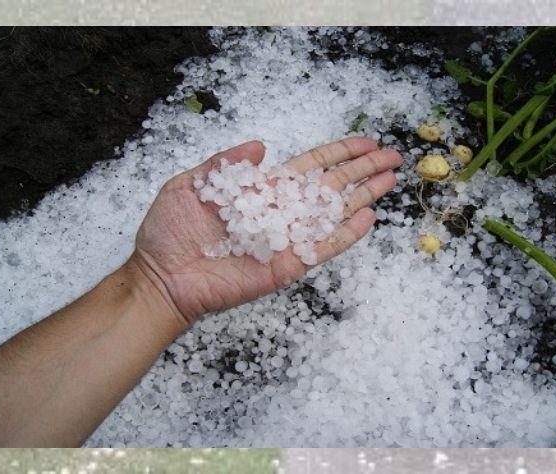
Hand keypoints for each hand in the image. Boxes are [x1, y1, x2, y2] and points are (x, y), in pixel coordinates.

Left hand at [128, 137, 402, 325]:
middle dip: (362, 170)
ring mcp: (287, 239)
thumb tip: (259, 146)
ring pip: (334, 213)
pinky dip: (346, 234)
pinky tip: (369, 218)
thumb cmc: (169, 233)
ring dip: (363, 196)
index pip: (310, 166)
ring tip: (390, 180)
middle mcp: (281, 212)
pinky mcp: (288, 264)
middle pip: (331, 186)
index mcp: (262, 190)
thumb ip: (225, 164)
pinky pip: (323, 247)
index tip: (365, 142)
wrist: (161, 277)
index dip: (338, 153)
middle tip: (393, 157)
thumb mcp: (190, 185)